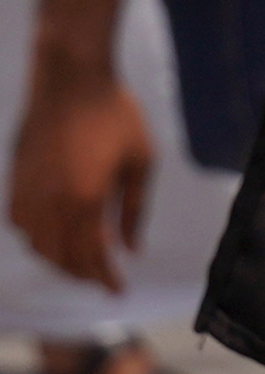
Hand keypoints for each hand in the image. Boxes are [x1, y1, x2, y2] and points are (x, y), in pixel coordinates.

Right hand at [8, 62, 151, 290]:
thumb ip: (134, 210)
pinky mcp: (15, 181)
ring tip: (83, 260)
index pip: (92, 257)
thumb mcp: (141, 161)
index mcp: (85, 201)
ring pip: (37, 246)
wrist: (71, 81)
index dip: (105, 279)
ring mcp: (27, 193)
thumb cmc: (115, 116)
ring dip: (59, 259)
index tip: (118, 292)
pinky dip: (37, 239)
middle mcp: (50, 203)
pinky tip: (55, 235)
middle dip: (84, 273)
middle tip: (103, 277)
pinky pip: (20, 225)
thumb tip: (131, 250)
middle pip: (61, 258)